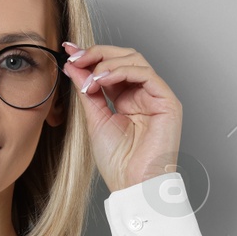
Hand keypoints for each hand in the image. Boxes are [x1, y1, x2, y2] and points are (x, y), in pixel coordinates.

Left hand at [59, 41, 182, 193]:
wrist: (132, 184)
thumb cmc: (117, 161)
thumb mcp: (95, 118)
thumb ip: (87, 91)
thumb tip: (73, 65)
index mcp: (128, 99)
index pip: (111, 67)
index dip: (91, 56)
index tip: (69, 51)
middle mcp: (144, 94)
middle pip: (125, 57)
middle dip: (98, 54)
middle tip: (76, 57)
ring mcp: (157, 96)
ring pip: (135, 60)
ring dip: (107, 62)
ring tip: (89, 76)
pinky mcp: (167, 101)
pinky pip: (145, 74)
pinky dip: (121, 71)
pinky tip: (103, 78)